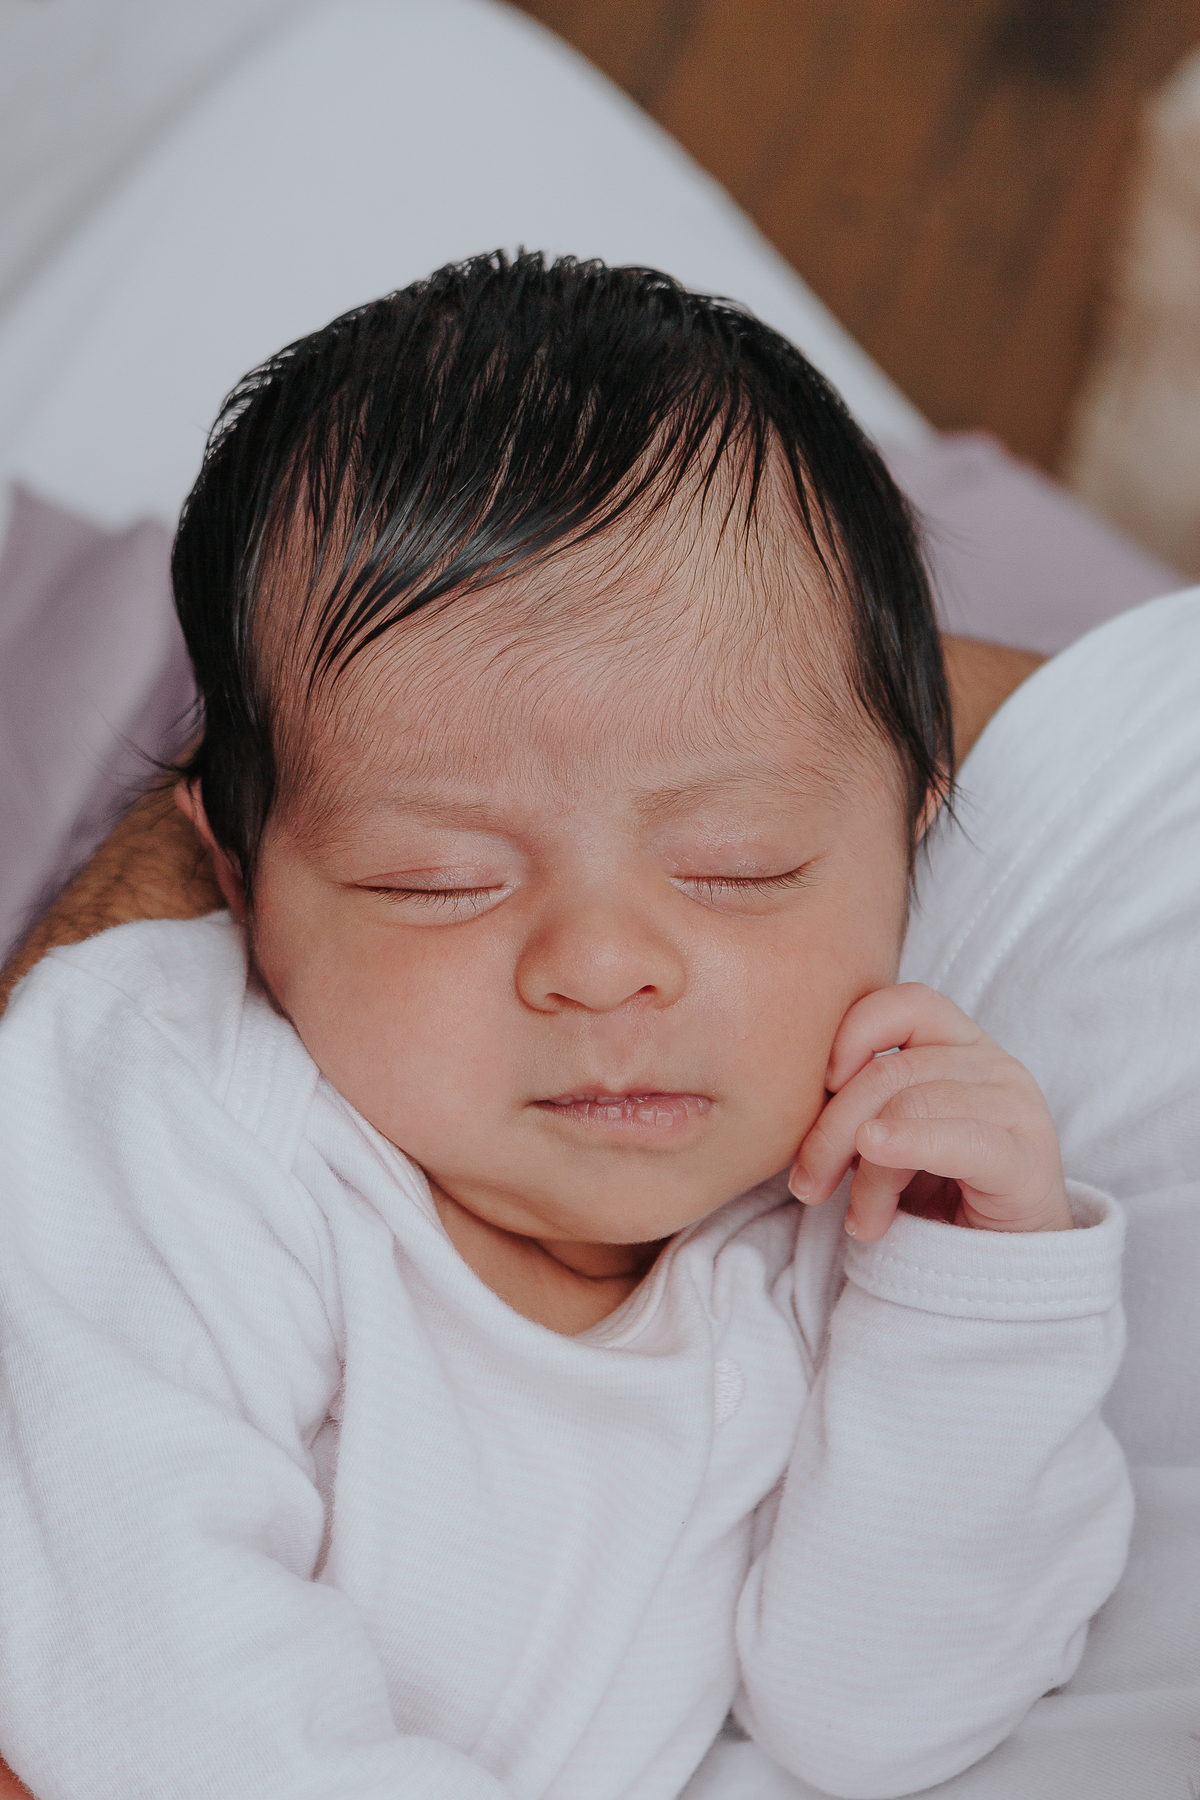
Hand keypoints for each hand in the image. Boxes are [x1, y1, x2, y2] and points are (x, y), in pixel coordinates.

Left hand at [788, 984, 1072, 1242]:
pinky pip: (958, 1140)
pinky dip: (907, 1148)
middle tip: (807, 1186)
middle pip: (891, 1069)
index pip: (904, 1005)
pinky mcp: (1027, 1161)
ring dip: (866, 1171)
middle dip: (832, 1130)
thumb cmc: (941, 1199)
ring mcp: (1017, 1109)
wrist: (1009, 1270)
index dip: (852, 1034)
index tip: (819, 1088)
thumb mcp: (890, 1139)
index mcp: (962, 1047)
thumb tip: (796, 1099)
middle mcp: (995, 1066)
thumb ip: (861, 1104)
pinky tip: (875, 1172)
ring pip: (911, 1106)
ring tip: (859, 1219)